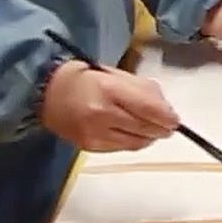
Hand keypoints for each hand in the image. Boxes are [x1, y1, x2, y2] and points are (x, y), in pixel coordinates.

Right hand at [39, 61, 180, 151]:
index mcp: (109, 89)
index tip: (176, 120)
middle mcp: (101, 114)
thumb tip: (166, 108)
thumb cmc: (84, 78)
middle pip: (145, 129)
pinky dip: (133, 141)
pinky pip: (122, 148)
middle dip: (162, 128)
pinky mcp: (89, 147)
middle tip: (168, 125)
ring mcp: (94, 133)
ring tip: (151, 128)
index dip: (167, 117)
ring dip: (149, 137)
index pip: (148, 109)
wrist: (46, 94)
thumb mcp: (114, 73)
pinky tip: (132, 132)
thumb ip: (141, 89)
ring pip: (136, 143)